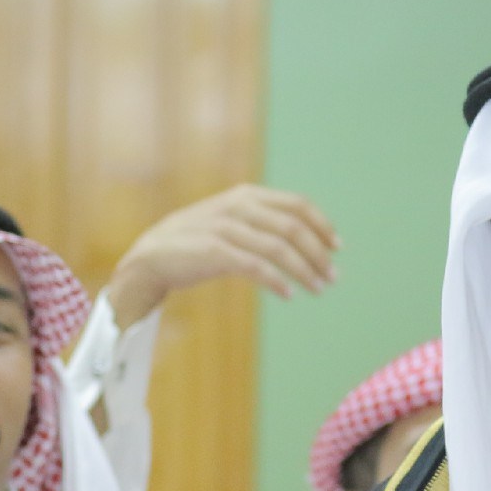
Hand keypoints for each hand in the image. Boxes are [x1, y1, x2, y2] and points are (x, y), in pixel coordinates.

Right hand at [106, 185, 339, 325]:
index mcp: (246, 195)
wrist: (152, 256)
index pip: (297, 205)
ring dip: (304, 271)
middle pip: (293, 228)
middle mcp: (238, 206)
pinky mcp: (214, 251)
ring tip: (318, 289)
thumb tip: (306, 240)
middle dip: (318, 254)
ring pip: (279, 248)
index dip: (322, 226)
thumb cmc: (199, 243)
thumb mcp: (233, 222)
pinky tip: (289, 294)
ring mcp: (225, 228)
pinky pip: (256, 267)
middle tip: (333, 277)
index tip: (337, 248)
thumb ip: (263, 222)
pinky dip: (277, 281)